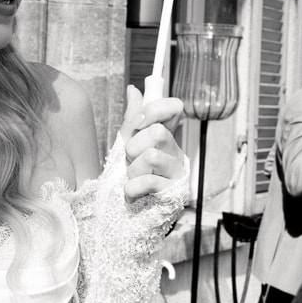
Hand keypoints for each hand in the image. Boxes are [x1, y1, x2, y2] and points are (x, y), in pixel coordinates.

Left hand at [120, 84, 187, 200]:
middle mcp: (175, 151)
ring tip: (132, 179)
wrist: (125, 213)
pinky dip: (131, 188)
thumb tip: (133, 88)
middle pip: (159, 132)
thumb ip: (132, 118)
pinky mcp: (173, 193)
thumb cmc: (128, 176)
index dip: (154, 110)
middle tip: (130, 160)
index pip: (174, 108)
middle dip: (134, 147)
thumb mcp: (126, 144)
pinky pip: (147, 181)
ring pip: (152, 156)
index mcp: (166, 136)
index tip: (137, 124)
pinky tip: (133, 193)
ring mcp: (176, 172)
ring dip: (132, 170)